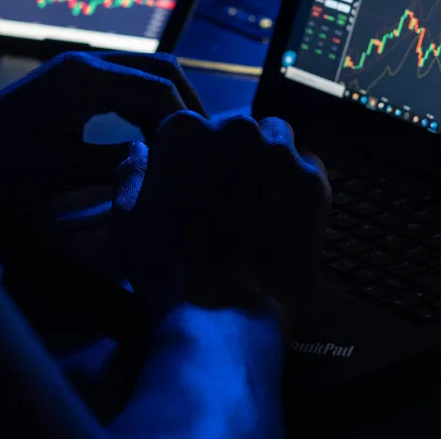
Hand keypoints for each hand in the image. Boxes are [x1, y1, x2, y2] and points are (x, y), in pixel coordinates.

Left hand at [0, 52, 205, 205]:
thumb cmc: (1, 164)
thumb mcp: (67, 168)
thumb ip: (121, 160)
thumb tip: (164, 162)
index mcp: (87, 75)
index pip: (159, 87)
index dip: (185, 118)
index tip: (200, 153)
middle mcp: (85, 63)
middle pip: (159, 68)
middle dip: (185, 100)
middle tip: (206, 139)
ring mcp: (75, 72)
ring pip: (141, 77)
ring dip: (165, 105)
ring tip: (182, 144)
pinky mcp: (67, 87)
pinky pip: (120, 89)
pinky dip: (142, 110)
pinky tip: (148, 141)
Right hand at [112, 113, 330, 323]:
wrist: (224, 312)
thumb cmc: (166, 265)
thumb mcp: (126, 218)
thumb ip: (130, 174)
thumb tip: (139, 151)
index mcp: (185, 131)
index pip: (189, 128)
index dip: (189, 159)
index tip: (191, 187)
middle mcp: (235, 129)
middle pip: (235, 130)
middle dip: (230, 155)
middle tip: (226, 198)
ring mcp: (279, 153)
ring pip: (276, 138)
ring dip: (267, 158)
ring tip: (259, 199)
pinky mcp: (313, 181)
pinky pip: (308, 165)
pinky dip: (298, 181)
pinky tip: (286, 212)